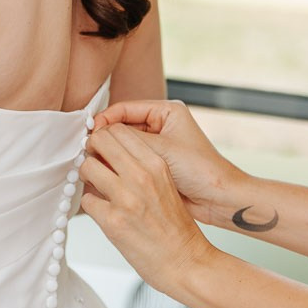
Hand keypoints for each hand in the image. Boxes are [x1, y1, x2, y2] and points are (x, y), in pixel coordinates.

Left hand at [79, 123, 211, 294]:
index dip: (105, 135)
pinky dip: (92, 205)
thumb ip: (140, 166)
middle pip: (100, 140)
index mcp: (156, 164)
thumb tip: (107, 153)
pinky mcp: (112, 222)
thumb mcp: (165, 184)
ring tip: (97, 187)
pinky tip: (104, 212)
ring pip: (87, 167)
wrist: (186, 262)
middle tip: (93, 161)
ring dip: (87, 176)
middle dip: (92, 149)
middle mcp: (141, 176)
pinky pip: (86, 200)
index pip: (119, 130)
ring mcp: (125, 199)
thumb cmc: (176, 227)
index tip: (102, 146)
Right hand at [91, 99, 240, 225]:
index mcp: (167, 111)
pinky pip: (131, 160)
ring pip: (125, 145)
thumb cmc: (202, 170)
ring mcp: (158, 145)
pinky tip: (108, 171)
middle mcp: (162, 125)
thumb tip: (100, 134)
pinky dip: (119, 165)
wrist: (219, 198)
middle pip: (123, 125)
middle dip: (106, 137)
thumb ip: (128, 139)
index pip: (126, 108)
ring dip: (111, 152)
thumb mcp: (160, 149)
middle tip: (88, 148)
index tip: (89, 131)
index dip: (106, 119)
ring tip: (95, 160)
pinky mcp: (156, 164)